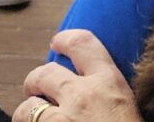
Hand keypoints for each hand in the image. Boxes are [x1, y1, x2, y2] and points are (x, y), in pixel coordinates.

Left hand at [17, 28, 140, 121]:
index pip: (83, 44)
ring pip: (28, 107)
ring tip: (29, 119)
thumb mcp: (127, 110)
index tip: (57, 43)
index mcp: (109, 83)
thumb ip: (107, 96)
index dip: (66, 39)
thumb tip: (86, 89)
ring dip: (26, 113)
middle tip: (35, 90)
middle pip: (45, 72)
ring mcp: (62, 120)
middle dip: (35, 80)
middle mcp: (83, 95)